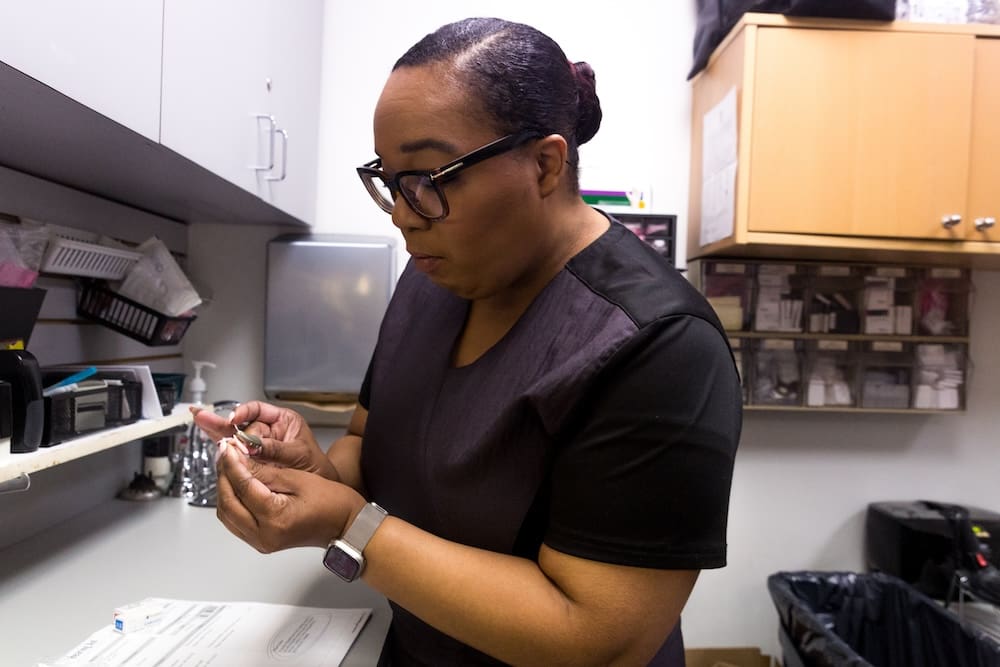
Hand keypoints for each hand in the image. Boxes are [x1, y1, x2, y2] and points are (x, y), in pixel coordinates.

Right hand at [191, 401, 338, 480]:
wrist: (320, 487)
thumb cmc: (315, 467)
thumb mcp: (298, 455)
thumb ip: (274, 449)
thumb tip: (251, 446)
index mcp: (283, 421)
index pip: (258, 410)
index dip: (244, 412)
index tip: (234, 419)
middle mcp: (268, 430)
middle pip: (241, 422)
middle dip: (224, 422)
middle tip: (203, 417)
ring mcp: (258, 445)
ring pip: (234, 435)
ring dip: (216, 429)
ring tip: (198, 417)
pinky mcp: (252, 459)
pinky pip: (234, 450)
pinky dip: (220, 445)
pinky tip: (205, 431)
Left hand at [215, 439, 365, 552]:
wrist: (344, 524)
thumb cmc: (331, 502)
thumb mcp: (297, 478)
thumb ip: (264, 471)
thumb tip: (239, 459)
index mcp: (275, 518)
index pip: (243, 487)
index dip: (232, 464)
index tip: (227, 446)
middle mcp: (263, 535)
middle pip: (228, 502)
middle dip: (222, 475)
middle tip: (224, 452)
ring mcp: (260, 541)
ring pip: (226, 514)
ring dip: (223, 489)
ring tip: (228, 465)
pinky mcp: (260, 541)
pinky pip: (234, 522)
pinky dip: (231, 501)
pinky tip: (235, 484)